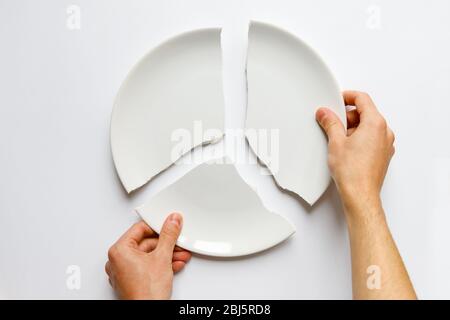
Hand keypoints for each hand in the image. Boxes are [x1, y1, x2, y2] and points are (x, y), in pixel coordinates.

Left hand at [105, 213, 190, 299]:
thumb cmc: (146, 292)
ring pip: (148, 257)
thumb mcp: (162, 257)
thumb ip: (168, 236)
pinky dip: (160, 265)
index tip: (168, 225)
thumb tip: (172, 222)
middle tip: (178, 242)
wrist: (148, 313)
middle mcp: (117, 261)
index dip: (157, 227)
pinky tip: (173, 265)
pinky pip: (146, 267)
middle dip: (166, 245)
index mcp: (119, 251)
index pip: (139, 229)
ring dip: (166, 255)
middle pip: (145, 244)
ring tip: (180, 255)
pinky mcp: (131, 282)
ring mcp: (123, 273)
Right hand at [316, 91, 394, 217]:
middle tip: (332, 123)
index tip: (338, 99)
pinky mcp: (382, 155)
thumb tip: (325, 113)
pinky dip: (359, 139)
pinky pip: (371, 139)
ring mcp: (386, 145)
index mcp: (375, 123)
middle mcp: (385, 132)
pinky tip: (346, 150)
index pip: (363, 99)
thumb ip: (330, 123)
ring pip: (368, 127)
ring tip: (338, 141)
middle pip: (365, 113)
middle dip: (348, 116)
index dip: (348, 96)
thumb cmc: (352, 172)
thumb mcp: (335, 141)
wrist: (360, 195)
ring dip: (353, 129)